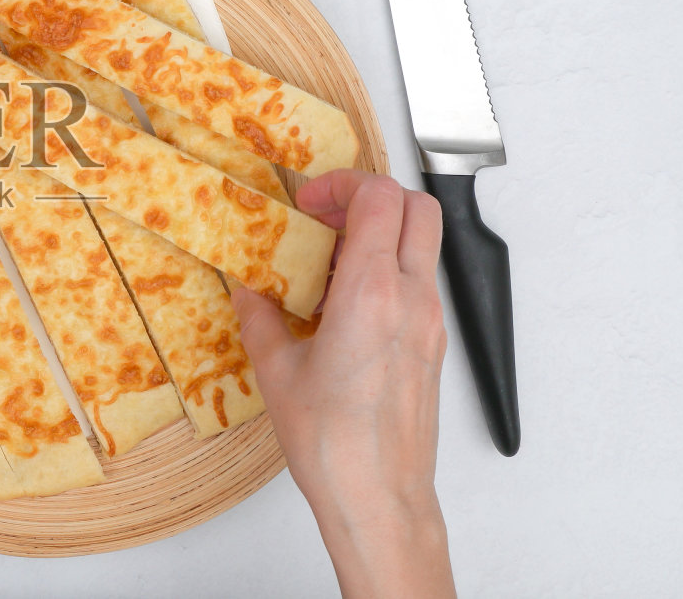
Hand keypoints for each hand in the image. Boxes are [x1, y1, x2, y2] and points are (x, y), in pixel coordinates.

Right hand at [232, 170, 454, 597]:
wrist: (379, 498)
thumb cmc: (333, 444)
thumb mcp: (277, 371)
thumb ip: (261, 317)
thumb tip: (250, 291)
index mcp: (372, 293)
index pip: (379, 197)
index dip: (342, 183)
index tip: (309, 202)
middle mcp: (412, 300)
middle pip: (417, 207)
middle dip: (370, 196)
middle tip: (326, 216)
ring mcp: (429, 323)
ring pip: (421, 244)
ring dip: (378, 235)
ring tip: (327, 264)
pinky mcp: (432, 345)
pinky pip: (417, 283)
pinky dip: (386, 271)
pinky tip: (343, 304)